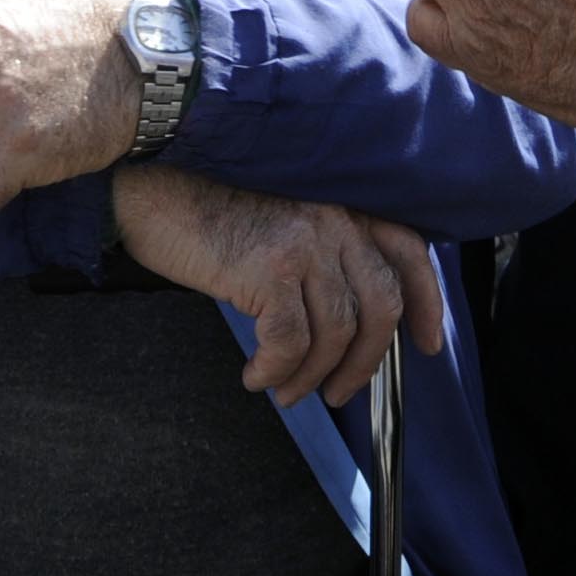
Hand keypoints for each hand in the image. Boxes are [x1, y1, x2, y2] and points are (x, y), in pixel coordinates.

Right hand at [112, 164, 444, 409]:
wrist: (148, 182)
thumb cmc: (203, 205)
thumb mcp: (279, 216)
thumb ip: (319, 250)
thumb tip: (343, 322)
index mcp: (343, 202)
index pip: (408, 253)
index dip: (426, 304)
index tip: (428, 347)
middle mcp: (335, 217)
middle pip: (380, 305)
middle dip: (366, 362)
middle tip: (337, 393)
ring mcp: (306, 240)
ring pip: (336, 332)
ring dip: (311, 375)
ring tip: (284, 390)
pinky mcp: (270, 266)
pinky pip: (289, 341)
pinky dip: (275, 369)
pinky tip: (254, 375)